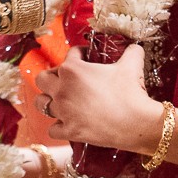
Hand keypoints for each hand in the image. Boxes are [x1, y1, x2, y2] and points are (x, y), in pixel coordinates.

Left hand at [35, 44, 161, 151]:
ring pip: (40, 103)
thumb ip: (131, 51)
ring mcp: (63, 111)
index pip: (70, 55)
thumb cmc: (131, 92)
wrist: (137, 123)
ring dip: (48, 101)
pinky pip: (52, 129)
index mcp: (72, 69)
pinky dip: (58, 127)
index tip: (87, 57)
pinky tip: (68, 123)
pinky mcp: (69, 131)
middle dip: (52, 76)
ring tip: (60, 101)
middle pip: (42, 78)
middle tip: (66, 79)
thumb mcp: (132, 65)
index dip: (80, 54)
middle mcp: (62, 89)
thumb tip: (135, 46)